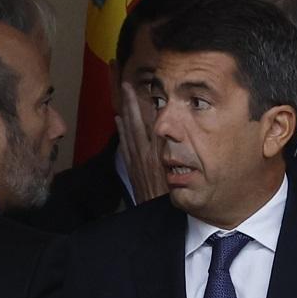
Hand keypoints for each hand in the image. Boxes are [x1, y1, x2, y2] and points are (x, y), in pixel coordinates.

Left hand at [115, 82, 166, 203]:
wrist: (155, 213)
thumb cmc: (172, 194)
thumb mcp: (178, 172)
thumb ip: (176, 154)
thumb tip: (174, 134)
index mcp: (158, 153)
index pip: (151, 122)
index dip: (145, 104)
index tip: (142, 87)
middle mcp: (145, 153)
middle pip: (136, 121)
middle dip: (130, 102)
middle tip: (126, 84)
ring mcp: (136, 159)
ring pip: (128, 130)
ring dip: (125, 112)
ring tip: (122, 96)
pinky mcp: (131, 167)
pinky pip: (124, 144)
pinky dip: (121, 130)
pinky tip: (118, 120)